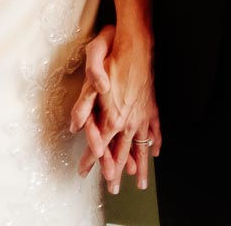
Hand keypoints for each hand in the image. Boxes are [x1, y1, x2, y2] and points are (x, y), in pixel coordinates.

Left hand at [71, 25, 159, 192]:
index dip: (89, 160)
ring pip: (140, 146)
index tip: (83, 172)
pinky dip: (155, 142)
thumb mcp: (88, 77)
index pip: (98, 145)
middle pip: (120, 153)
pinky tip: (156, 151)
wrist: (137, 43)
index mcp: (112, 115)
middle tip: (112, 188)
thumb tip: (74, 124)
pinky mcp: (151, 106)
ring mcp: (142, 114)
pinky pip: (155, 129)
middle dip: (114, 172)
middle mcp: (128, 119)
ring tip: (139, 182)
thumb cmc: (111, 55)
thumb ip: (83, 103)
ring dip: (139, 166)